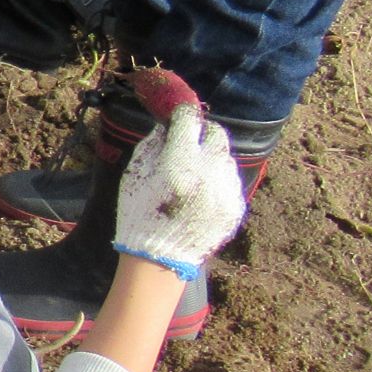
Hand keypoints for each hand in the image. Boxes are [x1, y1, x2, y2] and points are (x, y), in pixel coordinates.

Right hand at [115, 103, 244, 278]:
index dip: (182, 113)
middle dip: (202, 133)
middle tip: (188, 141)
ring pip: (225, 158)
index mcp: (180, 163)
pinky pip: (230, 182)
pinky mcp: (236, 207)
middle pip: (216, 134)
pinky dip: (217, 181)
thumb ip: (153, 144)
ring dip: (210, 158)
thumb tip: (167, 123)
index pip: (190, 120)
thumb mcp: (134, 175)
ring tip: (192, 174)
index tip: (178, 113)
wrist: (159, 258)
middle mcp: (209, 173)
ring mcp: (227, 192)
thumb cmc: (139, 214)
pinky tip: (200, 194)